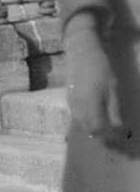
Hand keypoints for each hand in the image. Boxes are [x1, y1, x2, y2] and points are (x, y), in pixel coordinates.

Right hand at [65, 14, 127, 147]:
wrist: (81, 52)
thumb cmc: (100, 68)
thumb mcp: (113, 89)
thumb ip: (114, 111)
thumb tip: (119, 129)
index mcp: (90, 106)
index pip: (98, 130)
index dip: (110, 138)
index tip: (122, 140)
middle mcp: (78, 108)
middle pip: (89, 131)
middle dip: (103, 138)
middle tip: (117, 140)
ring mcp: (71, 104)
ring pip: (82, 125)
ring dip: (94, 131)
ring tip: (108, 131)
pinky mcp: (69, 99)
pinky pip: (78, 117)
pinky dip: (87, 123)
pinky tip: (96, 119)